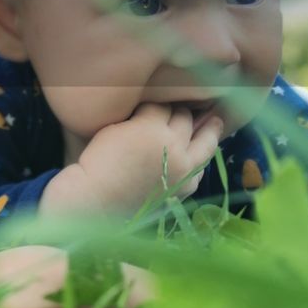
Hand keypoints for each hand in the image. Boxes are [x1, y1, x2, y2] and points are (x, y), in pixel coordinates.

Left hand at [41, 103, 223, 214]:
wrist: (95, 200)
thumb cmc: (119, 199)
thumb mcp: (160, 195)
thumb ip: (175, 176)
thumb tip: (185, 156)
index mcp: (187, 182)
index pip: (208, 152)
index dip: (209, 135)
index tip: (213, 123)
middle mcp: (184, 161)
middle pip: (200, 130)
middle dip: (196, 117)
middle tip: (191, 106)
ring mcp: (169, 143)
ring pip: (181, 114)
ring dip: (168, 111)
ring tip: (150, 113)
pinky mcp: (149, 127)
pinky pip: (155, 107)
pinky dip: (144, 108)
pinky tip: (130, 114)